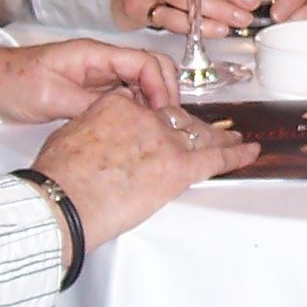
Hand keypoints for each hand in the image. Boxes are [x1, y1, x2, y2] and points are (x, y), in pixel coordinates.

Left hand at [0, 39, 176, 124]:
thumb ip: (89, 104)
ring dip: (153, 104)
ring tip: (157, 132)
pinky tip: (138, 131)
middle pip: (151, 69)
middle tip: (169, 125)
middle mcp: (102, 63)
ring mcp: (97, 78)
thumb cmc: (12, 83)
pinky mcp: (90, 93)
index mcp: (94, 54)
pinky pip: (124, 99)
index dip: (161, 86)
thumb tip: (126, 116)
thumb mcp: (50, 96)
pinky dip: (137, 112)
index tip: (163, 114)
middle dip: (166, 93)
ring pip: (141, 85)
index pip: (144, 61)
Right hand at [32, 93, 258, 247]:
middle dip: (190, 129)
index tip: (158, 127)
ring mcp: (164, 141)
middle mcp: (145, 117)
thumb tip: (101, 134)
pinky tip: (250, 152)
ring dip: (219, 139)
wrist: (63, 201)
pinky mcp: (177, 168)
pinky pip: (214, 158)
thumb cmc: (56, 177)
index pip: (145, 106)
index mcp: (118, 105)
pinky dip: (236, 155)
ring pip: (199, 136)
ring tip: (234, 140)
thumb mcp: (69, 135)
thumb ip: (94, 126)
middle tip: (203, 135)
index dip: (154, 119)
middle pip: (176, 118)